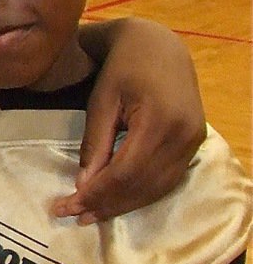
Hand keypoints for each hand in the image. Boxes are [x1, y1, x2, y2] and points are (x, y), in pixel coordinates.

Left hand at [54, 19, 205, 222]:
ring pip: (158, 187)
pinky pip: (168, 179)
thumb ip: (95, 143)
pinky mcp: (194, 144)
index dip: (97, 193)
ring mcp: (193, 142)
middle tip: (75, 216)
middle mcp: (183, 136)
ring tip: (93, 215)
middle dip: (108, 204)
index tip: (68, 206)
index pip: (125, 172)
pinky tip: (119, 200)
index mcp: (158, 121)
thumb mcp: (102, 101)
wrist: (159, 47)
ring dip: (124, 204)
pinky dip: (142, 193)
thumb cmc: (123, 68)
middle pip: (143, 184)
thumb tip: (83, 185)